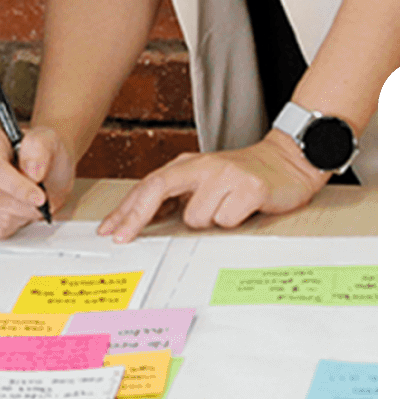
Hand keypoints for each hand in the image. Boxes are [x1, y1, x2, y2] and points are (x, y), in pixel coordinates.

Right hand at [0, 126, 73, 239]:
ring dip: (21, 214)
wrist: (45, 169)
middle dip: (24, 204)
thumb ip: (40, 148)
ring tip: (31, 201)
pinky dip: (14, 225)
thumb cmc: (44, 154)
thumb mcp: (50, 141)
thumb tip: (32, 170)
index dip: (16, 187)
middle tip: (43, 201)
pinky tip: (20, 209)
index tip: (39, 197)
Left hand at [99, 131, 329, 243]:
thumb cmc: (243, 177)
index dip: (126, 209)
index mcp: (189, 165)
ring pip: (197, 217)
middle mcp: (204, 166)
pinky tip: (245, 209)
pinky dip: (234, 221)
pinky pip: (227, 220)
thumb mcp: (206, 181)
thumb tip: (143, 219)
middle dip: (136, 217)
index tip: (110, 230)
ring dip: (210, 221)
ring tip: (228, 209)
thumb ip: (179, 196)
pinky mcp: (250, 187)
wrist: (289, 160)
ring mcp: (226, 175)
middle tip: (122, 238)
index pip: (149, 185)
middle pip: (157, 189)